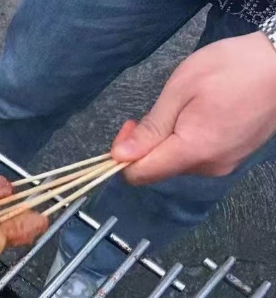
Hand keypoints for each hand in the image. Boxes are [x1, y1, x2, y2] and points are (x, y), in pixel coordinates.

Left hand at [111, 32, 275, 184]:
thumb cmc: (232, 68)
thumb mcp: (180, 90)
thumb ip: (151, 127)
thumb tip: (120, 156)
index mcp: (193, 151)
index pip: (140, 175)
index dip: (125, 155)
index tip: (131, 126)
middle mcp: (209, 166)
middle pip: (159, 168)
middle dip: (148, 143)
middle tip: (158, 110)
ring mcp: (224, 163)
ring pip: (178, 162)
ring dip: (170, 140)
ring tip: (185, 107)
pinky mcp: (233, 156)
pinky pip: (198, 156)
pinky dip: (189, 140)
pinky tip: (201, 114)